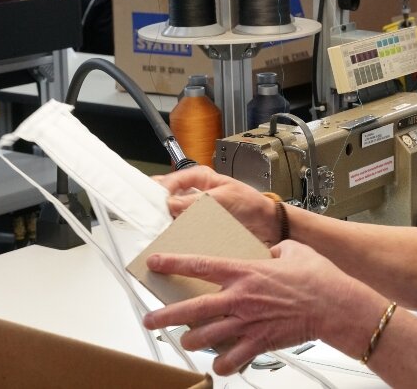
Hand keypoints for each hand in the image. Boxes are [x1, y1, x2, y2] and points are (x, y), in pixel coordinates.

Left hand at [142, 240, 368, 374]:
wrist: (335, 306)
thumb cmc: (319, 278)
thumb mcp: (294, 250)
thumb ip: (275, 250)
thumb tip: (270, 253)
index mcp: (246, 272)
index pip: (200, 266)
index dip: (174, 263)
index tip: (155, 262)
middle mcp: (241, 298)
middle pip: (192, 308)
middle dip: (165, 315)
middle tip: (150, 319)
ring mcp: (248, 323)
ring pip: (205, 337)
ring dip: (191, 340)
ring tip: (186, 340)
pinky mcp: (259, 342)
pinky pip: (231, 360)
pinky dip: (223, 365)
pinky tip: (220, 364)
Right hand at [153, 166, 277, 243]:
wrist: (266, 224)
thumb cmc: (251, 203)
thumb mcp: (225, 197)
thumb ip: (198, 200)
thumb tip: (171, 203)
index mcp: (200, 177)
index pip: (172, 180)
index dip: (161, 191)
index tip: (154, 203)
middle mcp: (193, 192)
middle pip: (166, 196)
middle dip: (157, 205)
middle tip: (150, 217)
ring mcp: (194, 209)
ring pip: (170, 213)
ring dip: (163, 221)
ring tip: (156, 229)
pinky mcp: (197, 225)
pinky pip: (181, 227)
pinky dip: (174, 232)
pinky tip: (169, 238)